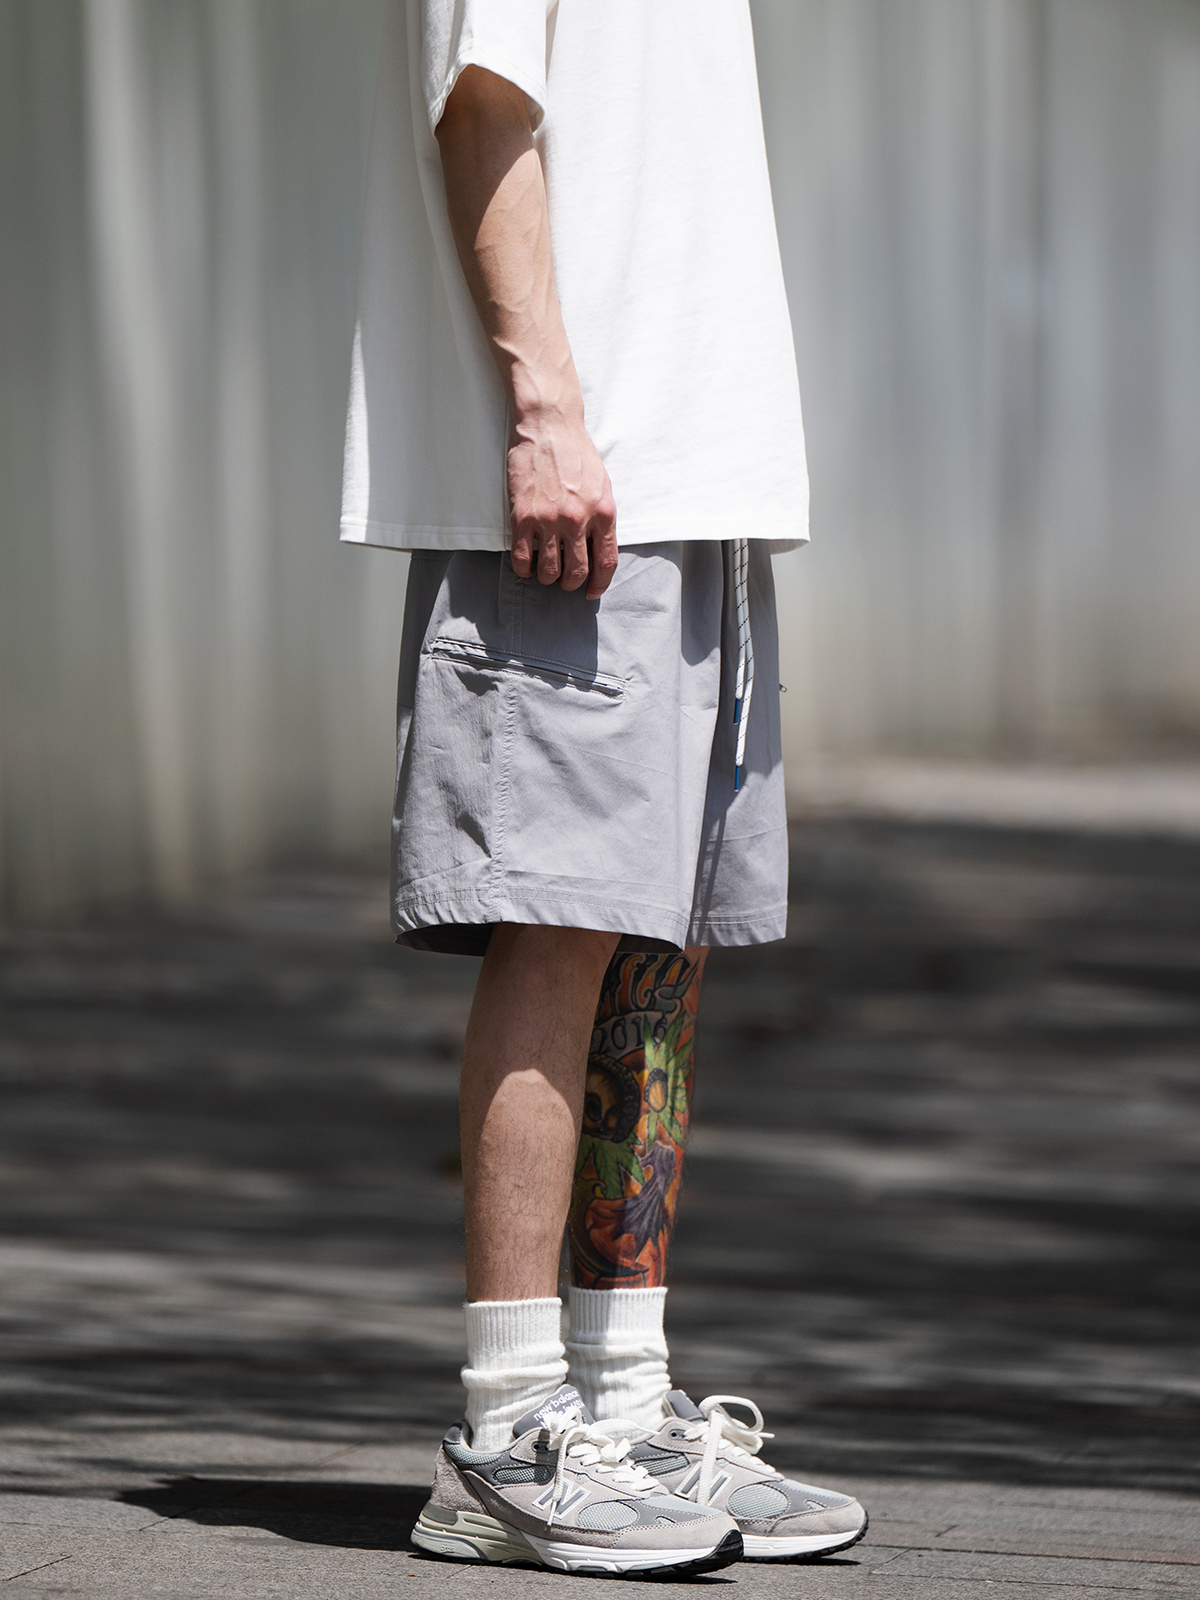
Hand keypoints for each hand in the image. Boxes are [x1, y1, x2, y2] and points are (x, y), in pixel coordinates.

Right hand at [507, 409, 617, 598]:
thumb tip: (598, 548)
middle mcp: (578, 520)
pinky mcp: (523, 516)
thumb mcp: (602, 485)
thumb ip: (602, 518)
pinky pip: (523, 558)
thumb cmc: (576, 453)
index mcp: (603, 513)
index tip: (591, 591)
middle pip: (577, 572)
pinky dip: (524, 569)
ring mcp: (550, 520)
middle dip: (571, 583)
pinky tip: (526, 564)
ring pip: (550, 572)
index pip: (605, 563)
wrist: (549, 426)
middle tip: (564, 580)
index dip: (599, 584)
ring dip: (547, 578)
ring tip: (545, 572)